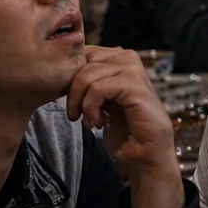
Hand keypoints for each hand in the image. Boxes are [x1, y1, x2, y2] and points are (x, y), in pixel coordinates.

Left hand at [66, 47, 183, 207]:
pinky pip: (98, 88)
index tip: (71, 102)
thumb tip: (62, 72)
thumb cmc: (124, 129)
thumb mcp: (100, 100)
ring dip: (80, 102)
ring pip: (87, 74)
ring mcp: (133, 70)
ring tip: (89, 121)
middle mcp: (127, 58)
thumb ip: (89, 82)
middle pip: (81, 61)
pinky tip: (98, 123)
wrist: (145, 155)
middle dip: (72, 90)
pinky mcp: (135, 85)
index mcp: (118, 58)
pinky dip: (91, 108)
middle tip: (75, 114)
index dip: (69, 77)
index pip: (81, 53)